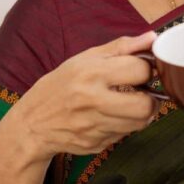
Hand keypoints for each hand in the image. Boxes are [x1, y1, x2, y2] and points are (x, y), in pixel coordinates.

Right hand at [11, 32, 159, 159]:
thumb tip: (152, 38)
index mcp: (92, 73)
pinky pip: (125, 135)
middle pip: (145, 105)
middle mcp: (93, 101)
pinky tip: (114, 116)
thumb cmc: (60, 85)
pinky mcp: (96, 144)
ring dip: (142, 113)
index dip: (147, 68)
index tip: (142, 69)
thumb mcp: (86, 58)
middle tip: (144, 92)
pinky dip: (126, 125)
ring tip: (132, 103)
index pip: (140, 70)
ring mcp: (94, 126)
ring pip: (140, 123)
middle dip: (151, 97)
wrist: (32, 123)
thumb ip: (122, 47)